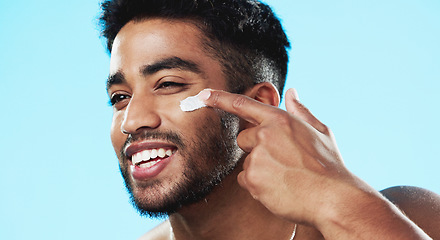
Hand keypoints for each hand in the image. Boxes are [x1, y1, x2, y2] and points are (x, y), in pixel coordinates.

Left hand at [199, 88, 431, 238]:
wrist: (333, 198)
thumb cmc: (329, 166)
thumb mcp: (319, 132)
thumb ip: (301, 111)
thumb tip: (292, 92)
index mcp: (280, 120)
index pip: (243, 104)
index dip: (220, 98)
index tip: (203, 94)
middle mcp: (265, 135)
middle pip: (243, 139)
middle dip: (256, 149)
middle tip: (281, 162)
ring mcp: (257, 158)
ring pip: (246, 162)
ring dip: (260, 169)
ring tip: (285, 177)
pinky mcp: (253, 179)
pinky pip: (246, 181)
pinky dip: (259, 186)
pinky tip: (279, 189)